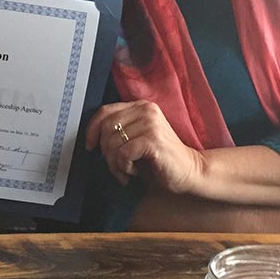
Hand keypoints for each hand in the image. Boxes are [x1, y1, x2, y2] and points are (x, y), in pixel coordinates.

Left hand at [84, 100, 201, 192]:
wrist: (189, 171)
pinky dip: (124, 167)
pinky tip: (134, 172)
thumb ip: (118, 132)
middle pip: (106, 128)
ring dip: (115, 163)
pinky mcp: (153, 140)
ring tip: (126, 171)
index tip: (89, 146)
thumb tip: (91, 138)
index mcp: (141, 106)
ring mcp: (151, 124)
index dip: (92, 129)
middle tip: (116, 166)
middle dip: (106, 152)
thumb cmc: (159, 159)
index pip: (105, 111)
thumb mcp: (136, 139)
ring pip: (113, 142)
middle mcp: (146, 110)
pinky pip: (123, 153)